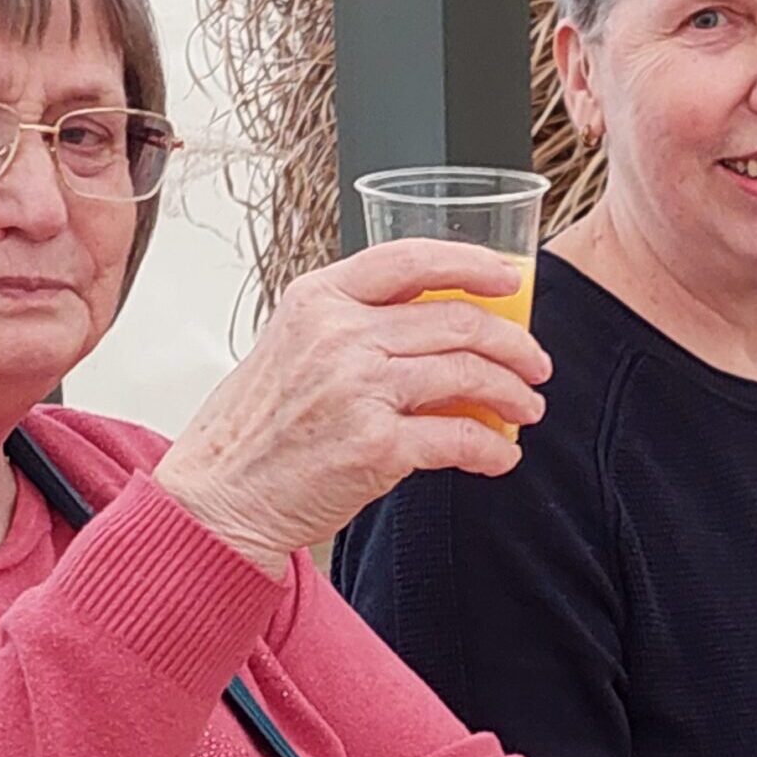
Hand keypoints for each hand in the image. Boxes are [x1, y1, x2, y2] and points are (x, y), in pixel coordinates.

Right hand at [152, 239, 550, 572]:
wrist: (221, 497)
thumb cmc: (255, 428)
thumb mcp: (293, 346)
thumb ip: (354, 324)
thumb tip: (439, 322)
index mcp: (318, 300)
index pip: (411, 259)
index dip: (473, 262)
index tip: (510, 277)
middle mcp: (339, 336)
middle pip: (458, 320)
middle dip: (514, 343)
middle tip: (535, 362)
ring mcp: (359, 390)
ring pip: (468, 374)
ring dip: (513, 394)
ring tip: (527, 409)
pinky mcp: (376, 447)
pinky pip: (459, 438)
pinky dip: (492, 450)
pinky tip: (501, 457)